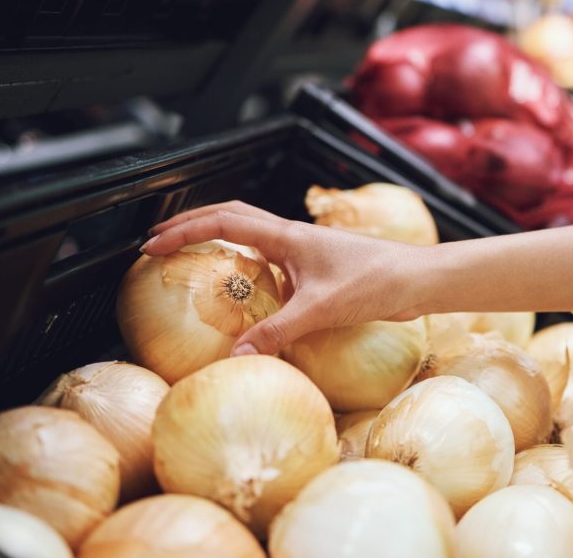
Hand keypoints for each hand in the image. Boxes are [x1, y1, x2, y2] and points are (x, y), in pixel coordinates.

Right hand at [141, 201, 427, 355]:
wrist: (419, 279)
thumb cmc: (377, 283)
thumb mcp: (321, 310)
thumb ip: (277, 333)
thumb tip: (236, 356)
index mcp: (287, 237)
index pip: (224, 222)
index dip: (185, 231)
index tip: (153, 245)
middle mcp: (293, 238)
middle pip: (232, 216)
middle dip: (192, 225)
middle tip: (159, 241)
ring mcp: (305, 251)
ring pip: (252, 235)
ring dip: (219, 239)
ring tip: (192, 259)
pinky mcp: (317, 268)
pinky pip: (272, 260)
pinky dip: (248, 266)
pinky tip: (246, 293)